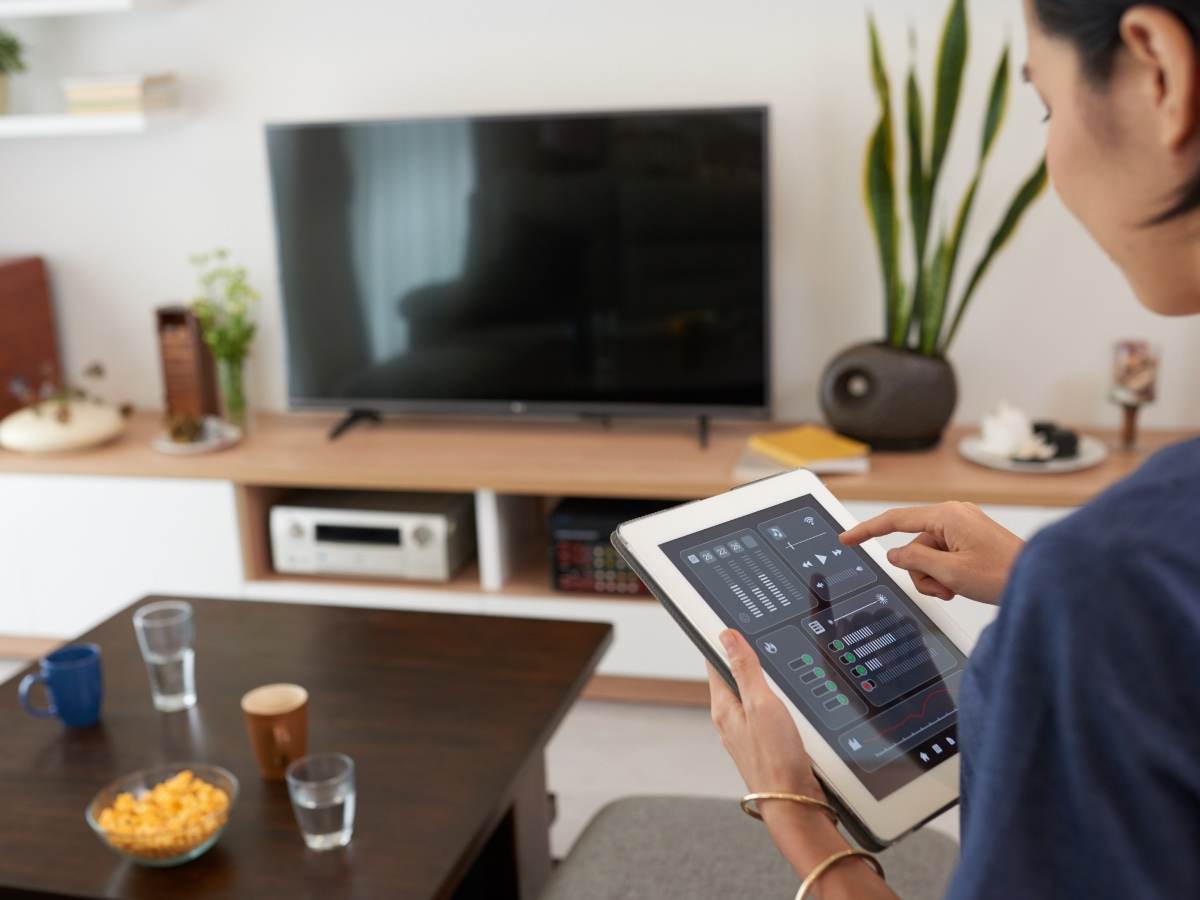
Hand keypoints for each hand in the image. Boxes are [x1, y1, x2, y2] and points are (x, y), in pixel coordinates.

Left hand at [708, 629, 823, 797]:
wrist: (795, 803)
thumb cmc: (776, 759)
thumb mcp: (761, 703)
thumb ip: (745, 668)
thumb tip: (727, 636)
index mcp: (724, 707)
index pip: (716, 662)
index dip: (723, 641)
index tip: (728, 624)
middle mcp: (732, 720)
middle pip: (735, 677)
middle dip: (746, 659)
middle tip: (757, 638)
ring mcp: (749, 733)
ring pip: (753, 695)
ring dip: (764, 681)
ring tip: (774, 664)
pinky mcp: (767, 743)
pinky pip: (768, 712)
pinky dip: (777, 701)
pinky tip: (790, 700)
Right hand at [840, 501, 1023, 604]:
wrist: (1041, 581)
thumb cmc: (1006, 574)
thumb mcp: (951, 573)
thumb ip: (915, 561)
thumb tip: (895, 555)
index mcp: (948, 515)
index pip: (896, 520)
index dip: (867, 531)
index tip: (847, 538)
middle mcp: (954, 515)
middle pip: (913, 546)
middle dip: (921, 572)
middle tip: (943, 588)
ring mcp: (963, 526)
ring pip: (926, 555)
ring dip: (935, 576)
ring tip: (956, 588)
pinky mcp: (970, 539)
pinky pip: (942, 555)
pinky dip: (946, 573)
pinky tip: (962, 584)